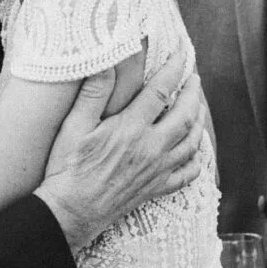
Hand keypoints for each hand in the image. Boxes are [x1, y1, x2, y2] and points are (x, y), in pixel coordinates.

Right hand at [35, 54, 205, 249]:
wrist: (71, 212)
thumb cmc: (68, 168)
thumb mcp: (74, 126)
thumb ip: (93, 92)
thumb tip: (105, 61)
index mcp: (131, 129)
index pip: (161, 91)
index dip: (174, 70)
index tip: (180, 55)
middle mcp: (151, 148)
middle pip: (185, 115)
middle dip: (193, 93)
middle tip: (194, 78)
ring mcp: (157, 170)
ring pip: (191, 142)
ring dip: (199, 121)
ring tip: (198, 107)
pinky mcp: (156, 188)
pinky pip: (188, 174)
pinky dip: (196, 159)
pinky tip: (194, 151)